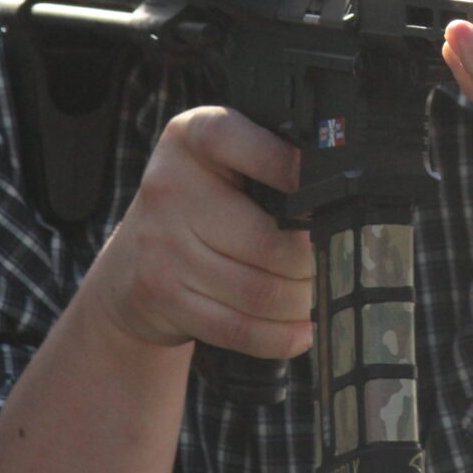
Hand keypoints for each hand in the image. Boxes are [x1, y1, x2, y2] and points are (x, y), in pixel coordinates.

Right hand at [86, 106, 313, 359]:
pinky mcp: (162, 296)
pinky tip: (301, 331)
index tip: (327, 196)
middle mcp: (169, 185)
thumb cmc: (198, 204)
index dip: (294, 171)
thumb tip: (343, 184)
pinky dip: (279, 337)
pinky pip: (237, 327)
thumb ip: (269, 157)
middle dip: (313, 264)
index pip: (249, 144)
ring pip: (258, 291)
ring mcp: (161, 245)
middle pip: (268, 241)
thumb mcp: (221, 160)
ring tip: (319, 297)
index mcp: (193, 136)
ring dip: (302, 303)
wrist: (130, 265)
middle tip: (335, 266)